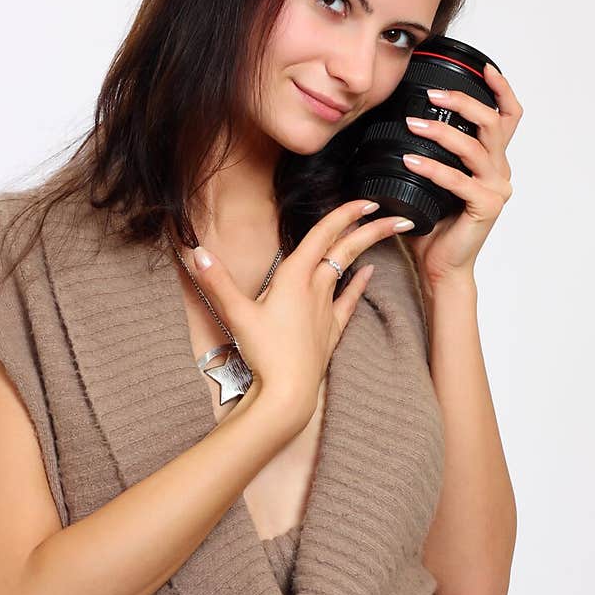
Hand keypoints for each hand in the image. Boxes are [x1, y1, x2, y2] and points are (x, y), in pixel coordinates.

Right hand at [185, 198, 409, 430]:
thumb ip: (216, 281)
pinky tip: (369, 273)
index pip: (323, 235)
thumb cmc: (265, 354)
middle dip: (372, 228)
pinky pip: (349, 301)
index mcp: (295, 277)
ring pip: (349, 270)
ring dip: (366, 249)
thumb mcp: (235, 314)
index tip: (367, 200)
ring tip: (383, 233)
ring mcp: (326, 310)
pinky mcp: (330, 331)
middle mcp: (316, 289)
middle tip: (397, 214)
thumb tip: (196, 252)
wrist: (288, 393)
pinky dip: (360, 284)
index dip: (345, 214)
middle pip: (346, 249)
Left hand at [400, 61, 521, 287]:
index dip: (501, 90)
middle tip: (432, 94)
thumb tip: (400, 121)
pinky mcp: (486, 207)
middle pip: (494, 123)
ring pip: (475, 148)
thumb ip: (428, 152)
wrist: (440, 266)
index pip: (508, 117)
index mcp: (493, 161)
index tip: (483, 67)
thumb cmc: (433, 225)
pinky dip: (434, 168)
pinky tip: (411, 160)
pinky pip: (459, 180)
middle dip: (463, 102)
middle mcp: (501, 171)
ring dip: (442, 132)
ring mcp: (497, 189)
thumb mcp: (430, 180)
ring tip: (412, 123)